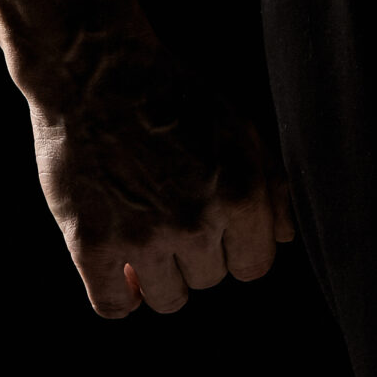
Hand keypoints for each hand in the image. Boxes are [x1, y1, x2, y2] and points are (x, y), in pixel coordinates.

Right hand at [32, 53, 295, 316]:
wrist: (97, 70)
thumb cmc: (170, 93)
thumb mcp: (236, 125)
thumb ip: (271, 184)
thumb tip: (284, 236)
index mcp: (240, 193)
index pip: (255, 266)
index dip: (237, 248)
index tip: (216, 228)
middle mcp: (197, 222)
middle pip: (209, 280)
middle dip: (196, 253)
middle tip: (171, 212)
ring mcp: (144, 237)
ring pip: (168, 300)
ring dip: (158, 275)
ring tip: (145, 235)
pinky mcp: (92, 245)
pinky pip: (114, 306)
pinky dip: (118, 295)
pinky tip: (118, 268)